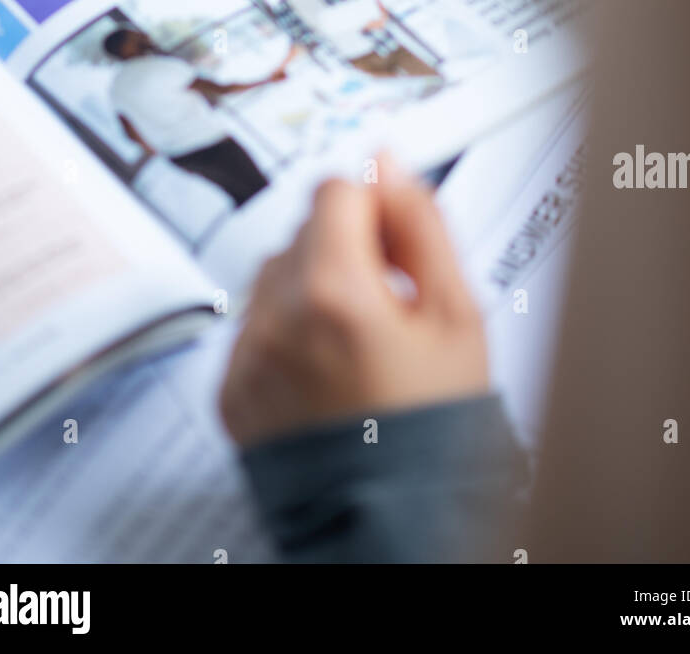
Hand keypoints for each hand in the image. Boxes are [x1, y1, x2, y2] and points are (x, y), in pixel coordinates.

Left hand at [219, 153, 488, 446]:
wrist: (397, 524)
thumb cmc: (436, 429)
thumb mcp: (457, 315)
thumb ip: (421, 223)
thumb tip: (389, 165)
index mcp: (334, 293)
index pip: (336, 189)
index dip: (376, 205)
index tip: (396, 237)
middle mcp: (276, 320)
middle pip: (304, 228)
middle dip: (348, 246)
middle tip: (390, 297)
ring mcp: (247, 358)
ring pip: (274, 272)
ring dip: (313, 283)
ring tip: (360, 337)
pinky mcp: (232, 390)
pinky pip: (254, 324)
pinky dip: (287, 329)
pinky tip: (329, 365)